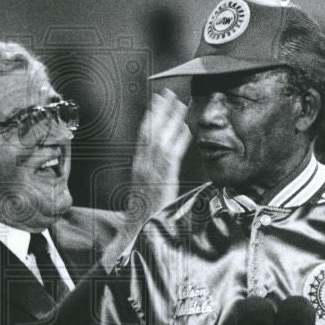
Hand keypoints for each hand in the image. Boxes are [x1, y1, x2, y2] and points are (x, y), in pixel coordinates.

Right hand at [128, 89, 190, 219]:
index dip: (150, 117)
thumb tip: (165, 160)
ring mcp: (151, 172)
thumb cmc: (145, 214)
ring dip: (170, 120)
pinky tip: (186, 128)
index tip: (156, 101)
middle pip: (150, 132)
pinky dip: (178, 140)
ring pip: (161, 139)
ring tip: (180, 103)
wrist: (138, 231)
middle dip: (159, 111)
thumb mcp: (146, 189)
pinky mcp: (162, 180)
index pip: (143, 136)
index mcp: (138, 166)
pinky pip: (171, 155)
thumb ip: (153, 173)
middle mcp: (142, 165)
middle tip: (168, 92)